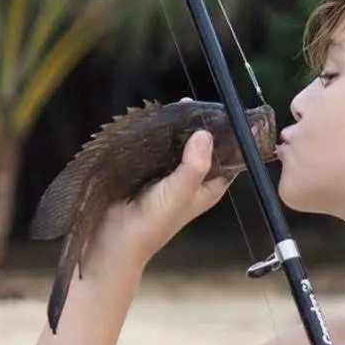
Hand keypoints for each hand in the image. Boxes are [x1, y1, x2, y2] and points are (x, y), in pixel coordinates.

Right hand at [91, 98, 231, 270]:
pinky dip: (159, 133)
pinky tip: (156, 118)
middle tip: (195, 104)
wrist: (112, 239)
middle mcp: (194, 179)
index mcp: (209, 186)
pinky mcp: (150, 168)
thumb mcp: (178, 194)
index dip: (231, 137)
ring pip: (181, 143)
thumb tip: (206, 134)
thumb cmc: (152, 222)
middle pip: (205, 146)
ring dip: (179, 127)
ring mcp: (171, 173)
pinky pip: (159, 145)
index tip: (226, 112)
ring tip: (177, 105)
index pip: (230, 157)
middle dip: (202, 126)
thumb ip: (194, 166)